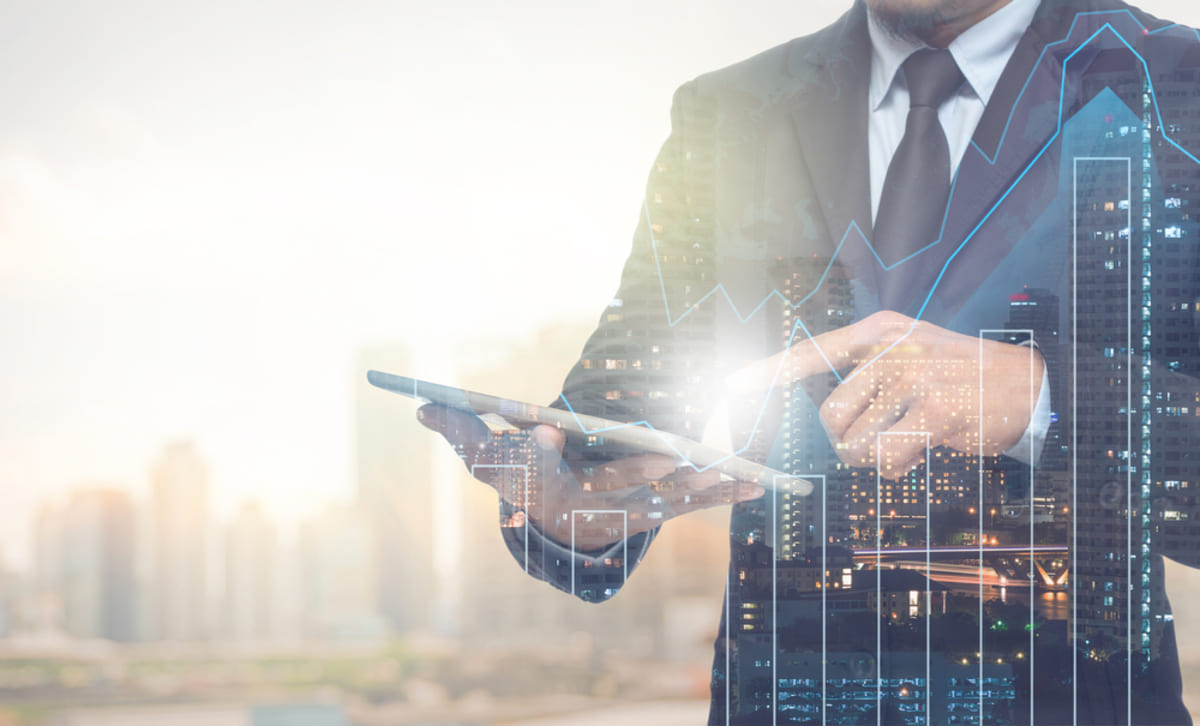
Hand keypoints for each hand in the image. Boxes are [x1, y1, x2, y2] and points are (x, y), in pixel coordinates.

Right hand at [416, 404, 762, 550]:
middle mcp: (587, 502)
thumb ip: (457, 428)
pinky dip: (723, 494)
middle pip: (610, 486)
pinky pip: (692, 503)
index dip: (538, 453)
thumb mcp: (484, 454)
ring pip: (663, 498)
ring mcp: (626, 509)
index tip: (543, 435)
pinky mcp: (656, 509)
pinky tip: (755, 483)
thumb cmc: (520, 475)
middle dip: (635, 472)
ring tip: (726, 471)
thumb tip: (419, 406)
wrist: (556, 520)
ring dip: (695, 487)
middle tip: (660, 455)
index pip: (535, 468)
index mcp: (543, 484)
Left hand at [728, 311, 1043, 478]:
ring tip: (907, 442)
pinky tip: (923, 450)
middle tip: (881, 440)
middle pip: (830, 416)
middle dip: (847, 442)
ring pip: (855, 443)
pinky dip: (898, 467)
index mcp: (881, 332)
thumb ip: (869, 375)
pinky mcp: (934, 411)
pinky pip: (888, 458)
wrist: (1032, 383)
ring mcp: (913, 378)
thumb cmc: (963, 376)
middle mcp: (892, 349)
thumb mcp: (915, 353)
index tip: (731, 386)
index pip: (812, 351)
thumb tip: (824, 420)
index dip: (768, 373)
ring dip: (874, 458)